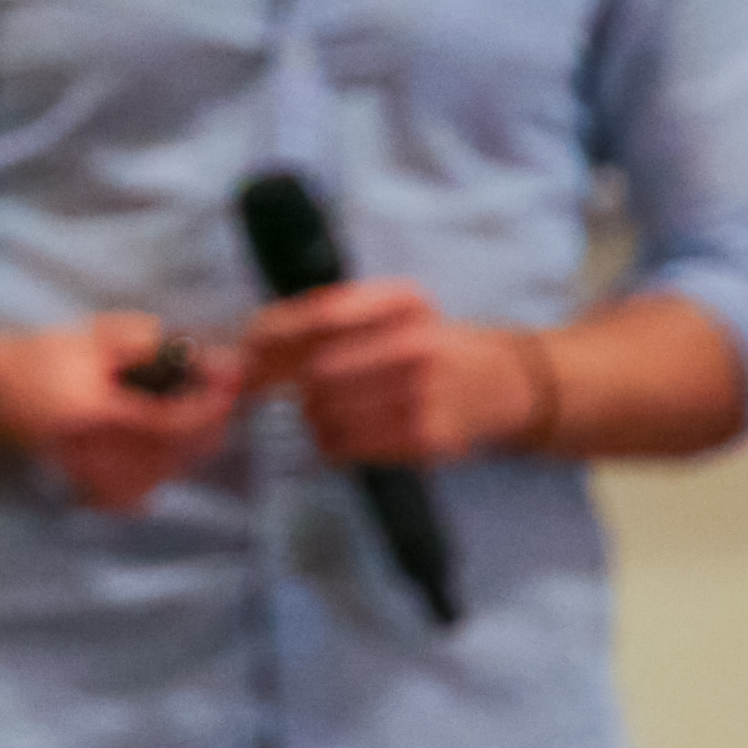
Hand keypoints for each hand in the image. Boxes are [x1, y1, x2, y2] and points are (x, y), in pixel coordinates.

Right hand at [0, 312, 250, 512]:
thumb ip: (146, 344)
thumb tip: (200, 355)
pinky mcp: (98, 493)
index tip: (232, 372)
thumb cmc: (38, 361)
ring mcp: (99, 483)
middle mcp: (100, 460)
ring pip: (172, 471)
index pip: (175, 423)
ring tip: (184, 404)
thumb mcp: (91, 338)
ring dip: (191, 439)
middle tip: (215, 381)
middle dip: (209, 417)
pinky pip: (151, 485)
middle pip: (183, 453)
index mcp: (97, 418)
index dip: (212, 401)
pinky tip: (155, 437)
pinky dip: (166, 462)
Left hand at [245, 279, 544, 470]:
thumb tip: (246, 348)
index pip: (320, 316)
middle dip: (288, 385)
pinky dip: (331, 442)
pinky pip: (345, 445)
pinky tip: (346, 432)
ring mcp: (424, 393)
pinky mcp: (426, 438)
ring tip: (326, 410)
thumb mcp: (390, 312)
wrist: (501, 383)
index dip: (271, 338)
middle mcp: (417, 343)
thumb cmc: (427, 344)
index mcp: (403, 301)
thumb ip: (323, 318)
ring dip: (311, 416)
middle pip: (316, 371)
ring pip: (326, 411)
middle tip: (288, 390)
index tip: (246, 355)